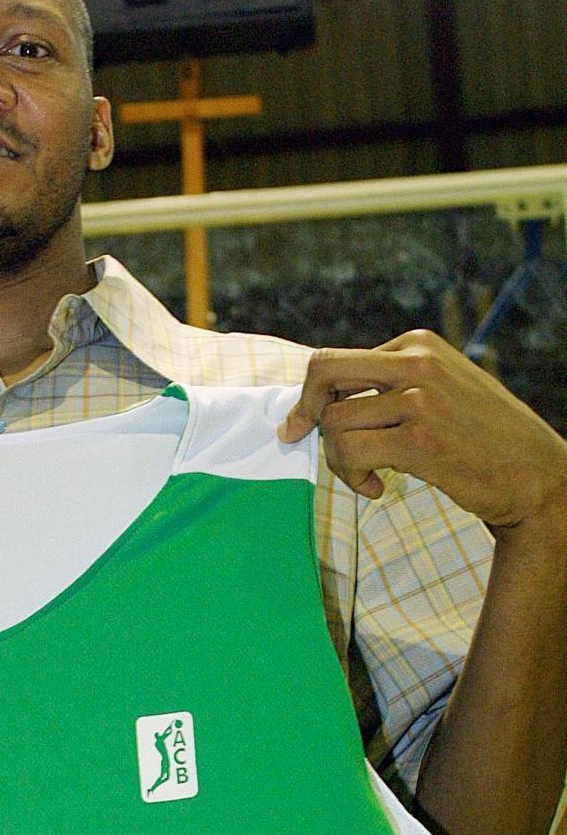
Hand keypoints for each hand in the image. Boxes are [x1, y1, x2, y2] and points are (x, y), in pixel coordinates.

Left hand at [277, 330, 566, 535]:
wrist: (534, 474)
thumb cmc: (480, 437)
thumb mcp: (439, 389)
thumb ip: (389, 384)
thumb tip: (319, 401)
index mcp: (418, 345)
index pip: (336, 360)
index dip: (314, 395)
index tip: (306, 421)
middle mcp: (417, 363)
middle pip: (323, 374)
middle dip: (305, 410)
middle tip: (299, 436)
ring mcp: (419, 400)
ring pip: (334, 423)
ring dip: (338, 459)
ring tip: (367, 476)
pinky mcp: (419, 441)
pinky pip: (351, 454)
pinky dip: (353, 478)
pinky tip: (378, 489)